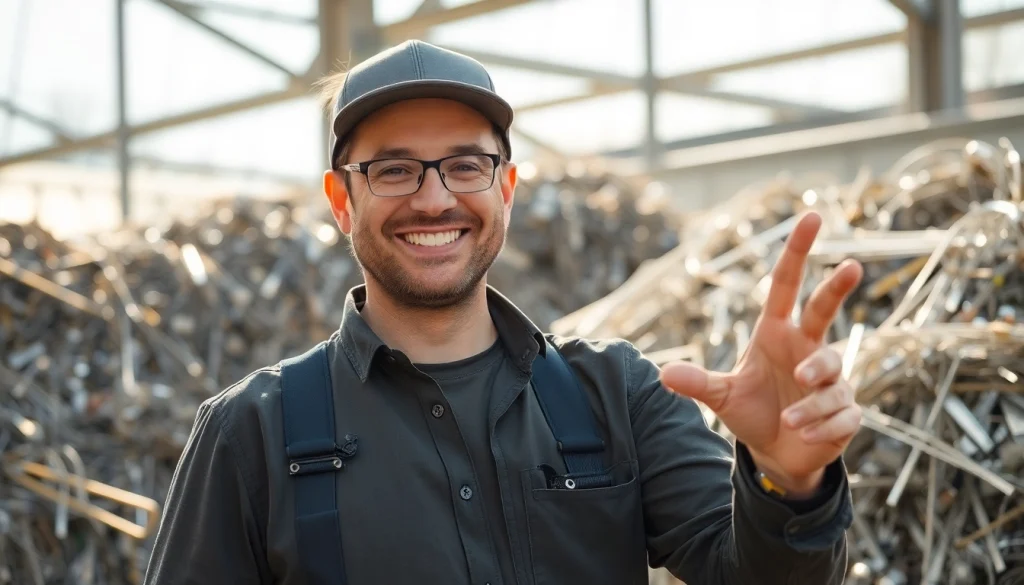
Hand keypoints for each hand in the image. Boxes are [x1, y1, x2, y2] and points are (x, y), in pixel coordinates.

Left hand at [660, 212, 863, 496]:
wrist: (776, 453)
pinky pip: (840, 413)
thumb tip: (664, 374)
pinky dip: (820, 427)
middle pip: (823, 310)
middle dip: (836, 287)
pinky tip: (804, 435)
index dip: (797, 252)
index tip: (810, 217)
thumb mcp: (721, 397)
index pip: (788, 286)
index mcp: (777, 334)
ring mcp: (831, 378)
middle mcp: (807, 348)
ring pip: (831, 374)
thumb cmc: (752, 412)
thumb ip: (698, 383)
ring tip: (788, 419)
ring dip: (811, 399)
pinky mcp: (846, 411)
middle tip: (850, 265)